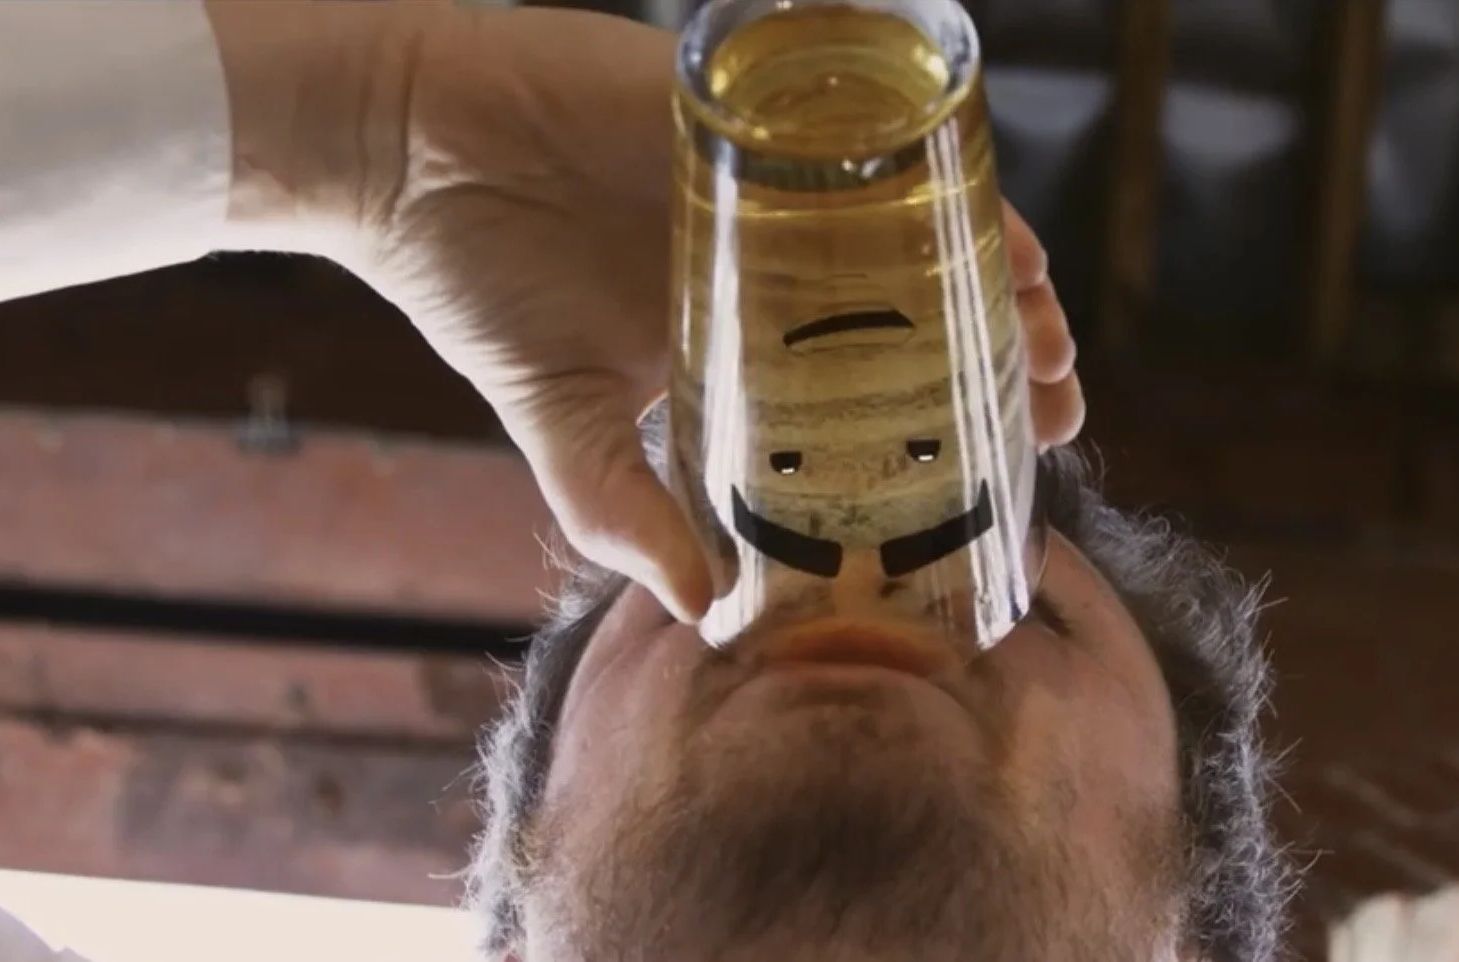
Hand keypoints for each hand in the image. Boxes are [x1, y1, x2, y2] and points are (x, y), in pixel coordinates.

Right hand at [211, 4, 1082, 622]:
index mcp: (752, 328)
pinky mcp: (760, 110)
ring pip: (927, 223)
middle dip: (1008, 351)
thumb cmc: (475, 283)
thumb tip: (706, 620)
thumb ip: (628, 516)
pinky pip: (873, 137)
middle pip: (934, 300)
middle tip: (1056, 403)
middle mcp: (785, 252)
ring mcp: (781, 178)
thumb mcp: (565, 424)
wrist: (401, 150)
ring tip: (1042, 332)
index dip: (964, 412)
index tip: (1025, 456)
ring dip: (998, 274)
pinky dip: (940, 181)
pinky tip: (987, 233)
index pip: (888, 374)